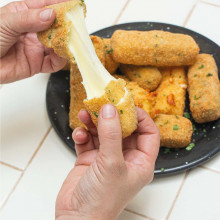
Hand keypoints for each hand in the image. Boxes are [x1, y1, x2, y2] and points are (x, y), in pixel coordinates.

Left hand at [0, 0, 67, 83]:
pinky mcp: (38, 64)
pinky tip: (61, 54)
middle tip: (75, 26)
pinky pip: (54, 63)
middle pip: (55, 26)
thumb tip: (50, 14)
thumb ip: (29, 19)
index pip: (46, 6)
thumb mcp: (6, 22)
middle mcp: (34, 31)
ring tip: (69, 41)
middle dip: (66, 26)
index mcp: (25, 14)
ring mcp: (37, 48)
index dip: (60, 5)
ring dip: (65, 44)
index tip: (73, 5)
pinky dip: (60, 59)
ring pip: (57, 45)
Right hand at [56, 105, 159, 219]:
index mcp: (140, 161)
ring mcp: (106, 158)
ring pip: (103, 132)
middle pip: (123, 129)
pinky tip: (79, 134)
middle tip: (103, 104)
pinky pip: (88, 140)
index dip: (141, 117)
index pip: (149, 133)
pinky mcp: (90, 159)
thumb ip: (110, 134)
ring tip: (85, 114)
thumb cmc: (101, 201)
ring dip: (94, 122)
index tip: (128, 105)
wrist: (76, 219)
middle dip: (112, 116)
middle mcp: (125, 158)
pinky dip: (83, 134)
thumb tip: (110, 110)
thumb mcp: (111, 164)